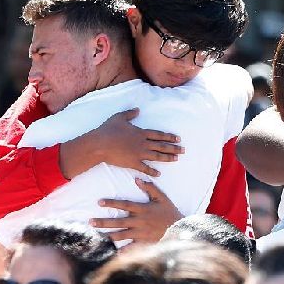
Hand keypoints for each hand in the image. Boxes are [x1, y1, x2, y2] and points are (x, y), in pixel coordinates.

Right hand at [62, 108, 182, 177]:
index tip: (178, 139)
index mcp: (141, 133)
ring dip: (167, 158)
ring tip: (176, 159)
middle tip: (183, 150)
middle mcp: (142, 143)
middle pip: (161, 146)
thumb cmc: (108, 130)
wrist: (99, 144)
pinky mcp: (132, 163)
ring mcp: (139, 154)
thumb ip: (130, 113)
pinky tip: (159, 174)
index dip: (169, 137)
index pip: (159, 135)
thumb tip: (138, 109)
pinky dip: (152, 171)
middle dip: (173, 148)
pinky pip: (145, 168)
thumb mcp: (119, 118)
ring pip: (156, 156)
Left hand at [91, 179, 181, 242]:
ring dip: (109, 235)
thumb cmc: (170, 212)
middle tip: (90, 222)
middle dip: (104, 222)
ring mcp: (141, 232)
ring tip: (97, 236)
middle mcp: (140, 221)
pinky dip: (122, 250)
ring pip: (122, 234)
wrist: (179, 229)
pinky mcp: (144, 241)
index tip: (99, 202)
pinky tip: (113, 252)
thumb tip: (137, 179)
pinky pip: (131, 247)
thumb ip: (150, 188)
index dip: (112, 203)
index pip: (125, 204)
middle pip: (119, 221)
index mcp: (143, 209)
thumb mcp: (162, 198)